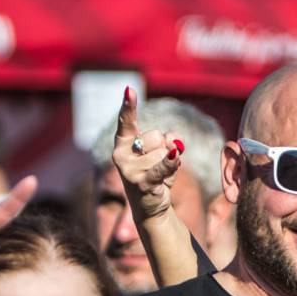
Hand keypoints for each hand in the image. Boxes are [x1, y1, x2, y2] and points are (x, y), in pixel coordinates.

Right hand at [113, 86, 185, 222]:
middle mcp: (121, 155)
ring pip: (164, 152)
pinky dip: (171, 164)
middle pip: (156, 136)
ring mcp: (129, 169)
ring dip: (170, 164)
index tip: (129, 90)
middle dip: (164, 149)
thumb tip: (173, 144)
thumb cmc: (156, 173)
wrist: (153, 206)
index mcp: (123, 143)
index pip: (127, 121)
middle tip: (157, 165)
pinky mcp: (140, 182)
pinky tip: (175, 158)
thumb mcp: (163, 152)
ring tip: (160, 176)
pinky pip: (162, 166)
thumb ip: (168, 141)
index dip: (128, 106)